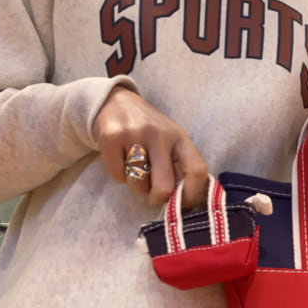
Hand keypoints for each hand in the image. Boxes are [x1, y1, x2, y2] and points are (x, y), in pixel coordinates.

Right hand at [92, 87, 207, 208]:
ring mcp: (134, 134)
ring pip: (139, 184)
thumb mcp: (171, 142)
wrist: (115, 102)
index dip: (192, 194)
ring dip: (137, 187)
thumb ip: (179, 167)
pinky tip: (121, 161)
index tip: (183, 205)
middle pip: (164, 185)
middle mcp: (160, 134)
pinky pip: (118, 176)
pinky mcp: (111, 137)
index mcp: (180, 138)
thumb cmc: (149, 131)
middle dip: (158, 200)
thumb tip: (184, 203)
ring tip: (136, 171)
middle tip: (154, 197)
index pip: (196, 170)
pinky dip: (119, 176)